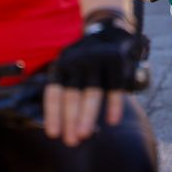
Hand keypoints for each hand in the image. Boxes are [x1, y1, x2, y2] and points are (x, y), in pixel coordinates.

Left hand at [44, 16, 140, 145]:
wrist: (109, 30)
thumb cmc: (85, 61)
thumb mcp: (69, 68)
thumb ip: (66, 91)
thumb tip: (63, 126)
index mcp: (62, 65)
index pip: (54, 92)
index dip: (54, 114)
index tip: (54, 134)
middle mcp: (78, 62)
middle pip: (72, 94)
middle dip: (71, 119)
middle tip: (71, 141)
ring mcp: (98, 60)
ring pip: (92, 92)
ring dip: (88, 115)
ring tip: (85, 134)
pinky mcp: (117, 61)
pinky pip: (115, 86)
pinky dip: (114, 104)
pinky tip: (112, 121)